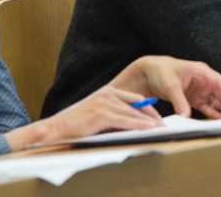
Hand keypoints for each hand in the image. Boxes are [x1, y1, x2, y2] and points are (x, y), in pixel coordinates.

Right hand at [6, 85, 161, 148]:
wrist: (57, 127)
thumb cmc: (77, 123)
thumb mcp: (98, 114)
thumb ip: (114, 114)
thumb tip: (133, 123)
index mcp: (108, 91)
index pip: (135, 99)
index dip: (148, 109)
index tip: (158, 117)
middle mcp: (108, 94)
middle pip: (137, 105)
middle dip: (152, 115)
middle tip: (163, 124)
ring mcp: (105, 103)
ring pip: (132, 113)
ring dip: (147, 122)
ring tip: (159, 128)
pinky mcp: (102, 114)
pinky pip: (125, 120)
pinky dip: (138, 125)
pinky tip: (147, 129)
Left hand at [111, 56, 220, 117]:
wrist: (148, 73)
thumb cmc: (161, 71)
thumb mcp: (170, 85)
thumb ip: (180, 102)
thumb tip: (186, 117)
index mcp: (201, 72)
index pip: (220, 83)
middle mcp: (203, 81)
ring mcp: (200, 90)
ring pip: (217, 101)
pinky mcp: (194, 98)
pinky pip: (207, 107)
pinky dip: (214, 114)